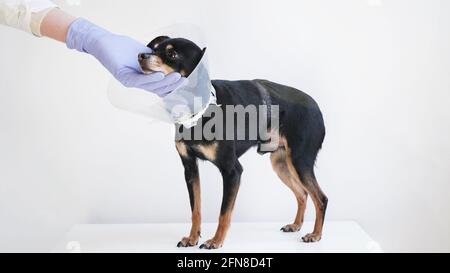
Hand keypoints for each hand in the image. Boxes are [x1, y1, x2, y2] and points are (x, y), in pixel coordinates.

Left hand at [65, 18, 184, 96]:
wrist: (104, 41)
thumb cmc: (122, 46)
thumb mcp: (143, 53)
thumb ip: (155, 59)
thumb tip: (169, 60)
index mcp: (142, 78)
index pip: (159, 86)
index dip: (172, 86)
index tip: (184, 80)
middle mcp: (137, 82)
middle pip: (157, 89)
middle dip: (172, 85)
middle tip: (183, 79)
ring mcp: (130, 81)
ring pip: (151, 86)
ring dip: (165, 82)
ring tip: (176, 77)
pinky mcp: (123, 77)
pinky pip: (139, 81)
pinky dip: (151, 79)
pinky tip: (161, 75)